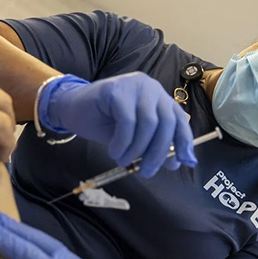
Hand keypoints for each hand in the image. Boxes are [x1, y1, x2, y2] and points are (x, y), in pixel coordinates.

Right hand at [38, 72, 196, 177]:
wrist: (73, 109)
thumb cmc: (106, 124)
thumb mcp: (135, 138)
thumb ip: (155, 145)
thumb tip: (176, 163)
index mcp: (160, 99)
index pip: (179, 121)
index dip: (184, 142)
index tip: (182, 163)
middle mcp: (152, 89)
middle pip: (166, 123)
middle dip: (158, 152)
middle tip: (146, 172)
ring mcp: (135, 86)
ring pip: (148, 123)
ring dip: (138, 149)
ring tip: (124, 161)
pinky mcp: (117, 89)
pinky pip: (127, 121)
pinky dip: (123, 142)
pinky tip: (115, 152)